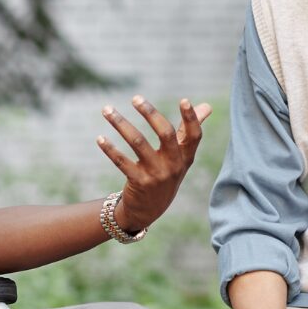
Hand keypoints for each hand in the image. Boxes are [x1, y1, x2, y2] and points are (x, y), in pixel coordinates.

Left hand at [96, 96, 212, 231]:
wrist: (149, 210)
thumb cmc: (166, 175)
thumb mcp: (181, 158)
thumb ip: (189, 132)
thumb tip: (207, 106)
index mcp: (185, 157)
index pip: (193, 136)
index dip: (190, 118)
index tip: (184, 100)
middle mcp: (174, 165)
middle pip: (166, 134)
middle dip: (150, 113)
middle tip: (135, 98)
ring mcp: (156, 174)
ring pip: (138, 142)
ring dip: (120, 123)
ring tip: (107, 110)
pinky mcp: (139, 182)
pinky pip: (122, 161)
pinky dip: (110, 148)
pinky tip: (100, 138)